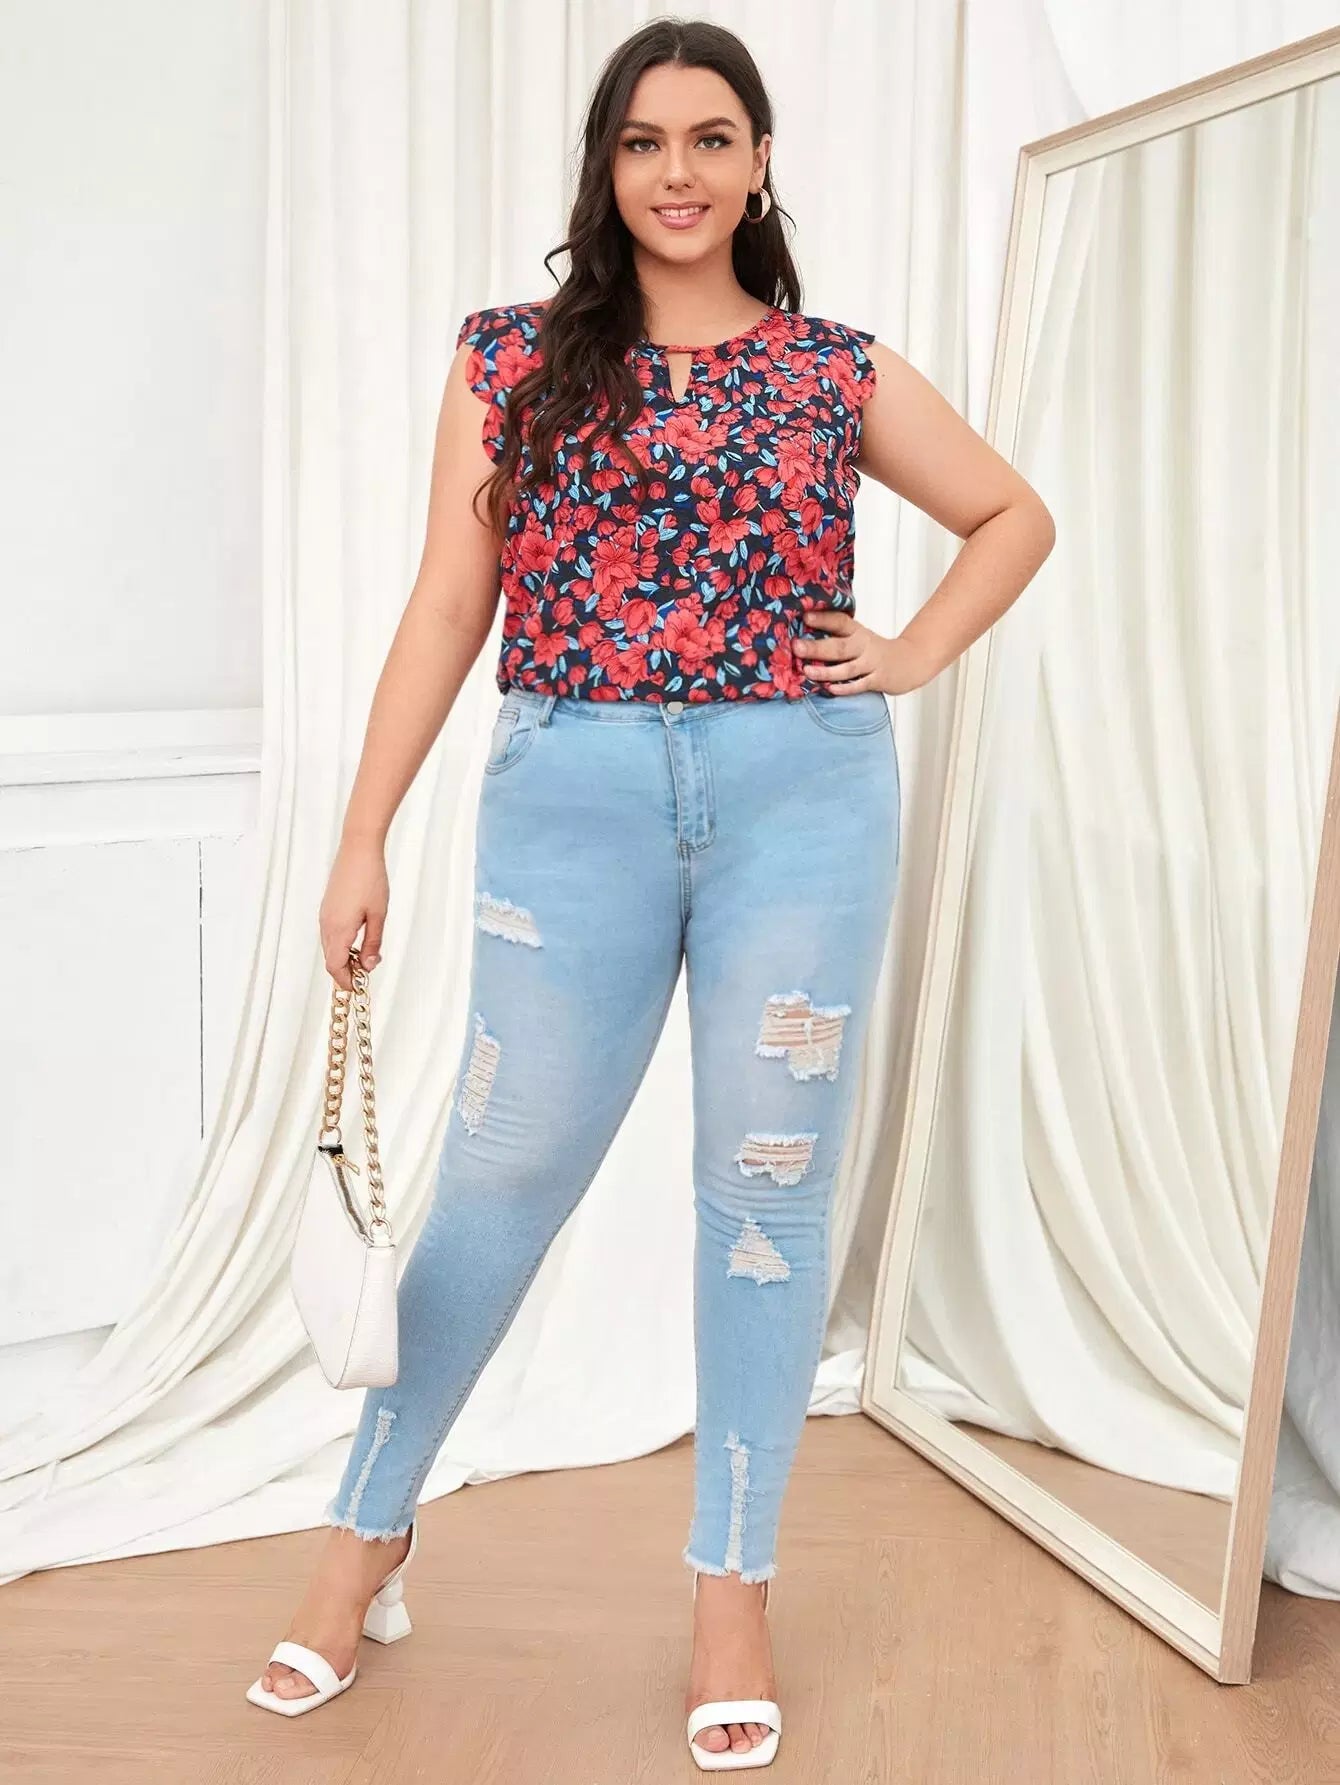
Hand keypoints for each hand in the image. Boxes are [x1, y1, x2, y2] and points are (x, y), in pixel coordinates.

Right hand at [319, 838, 388, 990]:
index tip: (358, 987)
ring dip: (344, 957)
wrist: (358, 849)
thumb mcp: (378, 915)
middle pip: (331, 959)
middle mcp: (327, 924)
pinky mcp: (327, 907)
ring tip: (366, 957)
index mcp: (339, 929)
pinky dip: (341, 944)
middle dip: (346, 971)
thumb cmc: (371, 879)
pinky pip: (330, 934)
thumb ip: (373, 943)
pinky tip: (358, 940)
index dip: (346, 980)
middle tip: (366, 973)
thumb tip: (369, 966)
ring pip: (330, 947)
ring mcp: (325, 915)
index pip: (335, 966)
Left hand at [793, 608, 930, 695]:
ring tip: (807, 670)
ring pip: (847, 667)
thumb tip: (800, 635)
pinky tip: (831, 689)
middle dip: (816, 647)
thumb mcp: (859, 637)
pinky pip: (860, 684)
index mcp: (857, 631)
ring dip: (826, 670)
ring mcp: (871, 663)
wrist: (910, 662)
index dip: (823, 619)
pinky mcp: (878, 680)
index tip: (805, 616)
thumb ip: (837, 636)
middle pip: (839, 646)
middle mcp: (864, 645)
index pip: (839, 621)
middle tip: (796, 646)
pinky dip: (846, 688)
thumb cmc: (874, 651)